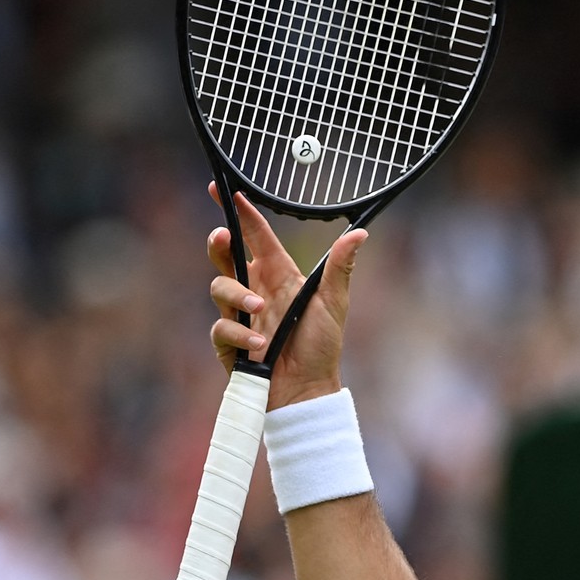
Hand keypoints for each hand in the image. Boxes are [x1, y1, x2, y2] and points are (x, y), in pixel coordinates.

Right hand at [206, 184, 368, 409]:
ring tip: (258, 308)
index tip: (225, 190)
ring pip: (219, 287)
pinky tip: (258, 343)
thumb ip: (340, 267)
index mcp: (278, 274)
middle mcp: (255, 289)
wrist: (307, 389)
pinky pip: (221, 328)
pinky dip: (239, 334)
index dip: (240, 212)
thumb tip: (360, 233)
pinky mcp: (229, 341)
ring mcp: (240, 314)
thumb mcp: (334, 303)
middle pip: (225, 255)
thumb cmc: (322, 345)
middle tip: (222, 236)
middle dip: (218, 242)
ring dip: (236, 295)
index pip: (256, 236)